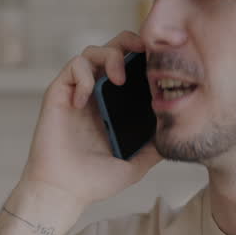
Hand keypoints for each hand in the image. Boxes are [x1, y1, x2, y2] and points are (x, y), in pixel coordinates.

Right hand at [21, 31, 161, 210]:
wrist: (65, 192)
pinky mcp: (58, 94)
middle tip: (144, 52)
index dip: (144, 57)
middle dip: (129, 42)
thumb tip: (178, 133)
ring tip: (118, 78)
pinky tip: (86, 98)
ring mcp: (76, 92)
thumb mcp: (135, 164)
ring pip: (92, 52)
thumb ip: (154, 147)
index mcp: (113, 105)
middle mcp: (95, 94)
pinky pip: (73, 66)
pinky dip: (83, 75)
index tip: (160, 62)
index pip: (130, 67)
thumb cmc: (94, 181)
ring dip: (109, 56)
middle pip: (113, 49)